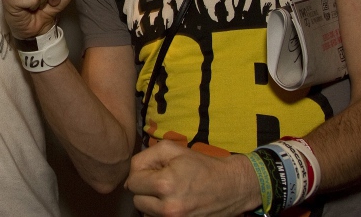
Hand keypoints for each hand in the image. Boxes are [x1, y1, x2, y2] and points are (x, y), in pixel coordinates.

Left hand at [126, 141, 258, 216]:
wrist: (231, 187)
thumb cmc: (201, 165)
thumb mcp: (171, 149)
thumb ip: (144, 157)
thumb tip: (129, 178)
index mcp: (165, 185)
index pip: (132, 182)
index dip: (141, 173)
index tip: (156, 169)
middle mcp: (168, 209)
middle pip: (136, 200)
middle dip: (145, 189)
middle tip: (162, 180)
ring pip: (145, 212)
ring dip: (151, 202)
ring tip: (169, 191)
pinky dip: (160, 212)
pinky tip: (172, 201)